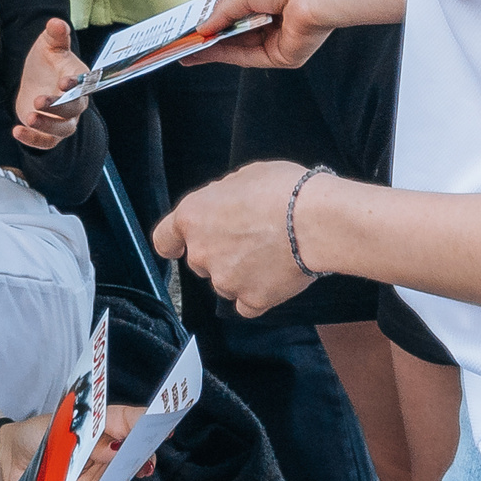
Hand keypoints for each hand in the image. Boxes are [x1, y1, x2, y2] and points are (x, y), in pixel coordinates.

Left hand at [0, 396, 148, 480]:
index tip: (164, 428)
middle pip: (135, 461)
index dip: (150, 425)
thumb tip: (116, 448)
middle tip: (141, 465)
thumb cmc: (36, 437)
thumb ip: (90, 440)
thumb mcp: (61, 429)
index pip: (133, 423)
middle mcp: (107, 456)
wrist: (8, 463)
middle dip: (140, 464)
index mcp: (104, 428)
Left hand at [12, 19, 86, 148]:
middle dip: (57, 107)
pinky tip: (16, 131)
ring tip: (28, 117)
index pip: (84, 83)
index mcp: (79, 78)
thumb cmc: (47, 60)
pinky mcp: (49, 132)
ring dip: (47, 125)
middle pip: (74, 109)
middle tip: (37, 100)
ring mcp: (63, 119)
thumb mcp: (48, 44)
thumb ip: (55, 34)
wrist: (36, 79)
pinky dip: (33, 140)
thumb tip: (56, 22)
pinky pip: (46, 142)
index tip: (64, 82)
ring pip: (63, 129)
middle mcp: (76, 102)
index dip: (76, 84)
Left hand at [155, 161, 324, 316]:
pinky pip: (247, 304)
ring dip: (240, 273)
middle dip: (220, 252)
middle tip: (250, 236)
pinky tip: (275, 277)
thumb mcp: (244, 177)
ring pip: (224, 283)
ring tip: (270, 254)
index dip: (173, 242)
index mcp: (193, 216)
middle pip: (200, 261)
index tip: (179, 245)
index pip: (164, 239)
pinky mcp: (252, 300)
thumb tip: (224, 204)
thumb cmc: (283, 191)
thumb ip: (222, 196)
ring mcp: (225, 280)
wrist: (316, 220)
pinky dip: (258, 294)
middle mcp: (202, 252)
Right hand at [179, 0, 341, 72]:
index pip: (238, 14)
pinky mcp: (282, 56)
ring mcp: (279, 39)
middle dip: (210, 39)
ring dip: (212, 49)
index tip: (193, 26)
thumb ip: (222, 12)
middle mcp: (275, 20)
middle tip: (185, 43)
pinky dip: (224, 55)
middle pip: (236, 35)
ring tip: (186, 49)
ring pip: (239, 48)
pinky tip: (204, 51)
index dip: (215, 21)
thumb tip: (202, 26)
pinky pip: (248, 57)